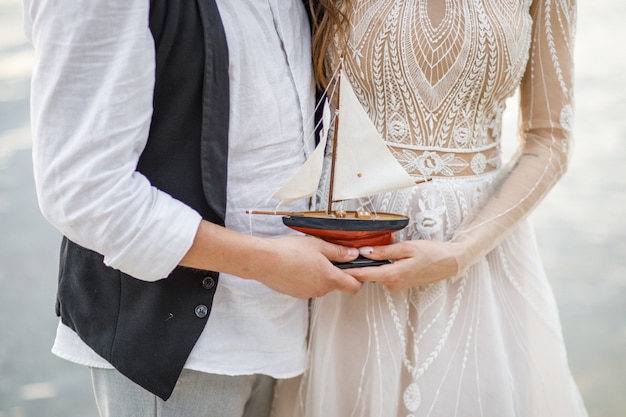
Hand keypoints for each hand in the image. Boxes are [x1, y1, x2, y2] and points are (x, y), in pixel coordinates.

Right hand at [180, 220, 361, 298]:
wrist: (263, 261)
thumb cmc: (289, 251)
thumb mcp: (318, 245)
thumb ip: (338, 252)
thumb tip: (353, 256)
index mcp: (329, 278)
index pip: (354, 287)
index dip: (358, 278)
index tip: (355, 268)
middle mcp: (320, 290)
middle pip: (336, 284)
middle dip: (334, 272)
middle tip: (326, 256)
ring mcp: (307, 293)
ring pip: (321, 285)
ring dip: (319, 274)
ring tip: (307, 258)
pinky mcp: (295, 293)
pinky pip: (307, 286)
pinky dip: (306, 278)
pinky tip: (297, 265)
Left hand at [345, 240, 460, 291]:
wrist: (451, 262)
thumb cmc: (433, 253)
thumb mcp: (407, 247)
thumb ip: (384, 251)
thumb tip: (365, 252)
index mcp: (393, 275)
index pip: (364, 274)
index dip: (348, 270)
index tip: (336, 268)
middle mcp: (393, 284)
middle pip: (368, 275)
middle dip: (358, 265)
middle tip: (347, 254)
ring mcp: (397, 285)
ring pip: (377, 274)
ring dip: (372, 265)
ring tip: (367, 252)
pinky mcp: (401, 283)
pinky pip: (385, 275)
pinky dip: (382, 267)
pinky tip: (385, 257)